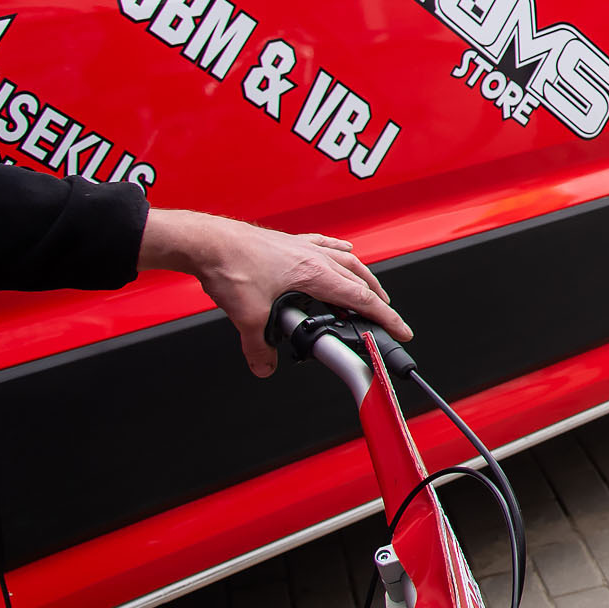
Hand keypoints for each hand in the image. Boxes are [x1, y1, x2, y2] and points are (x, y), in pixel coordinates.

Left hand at [139, 209, 410, 376]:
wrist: (208, 242)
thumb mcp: (248, 316)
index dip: (385, 317)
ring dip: (361, 275)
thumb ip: (259, 347)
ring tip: (367, 287)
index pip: (361, 298)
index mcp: (315, 273)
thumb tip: (264, 365)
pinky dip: (337, 252)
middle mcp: (314, 256)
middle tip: (385, 314)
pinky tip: (337, 251)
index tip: (400, 329)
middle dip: (377, 297)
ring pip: (345, 259)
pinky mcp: (287, 244)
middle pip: (360, 277)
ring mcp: (301, 247)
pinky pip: (324, 245)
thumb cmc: (231, 265)